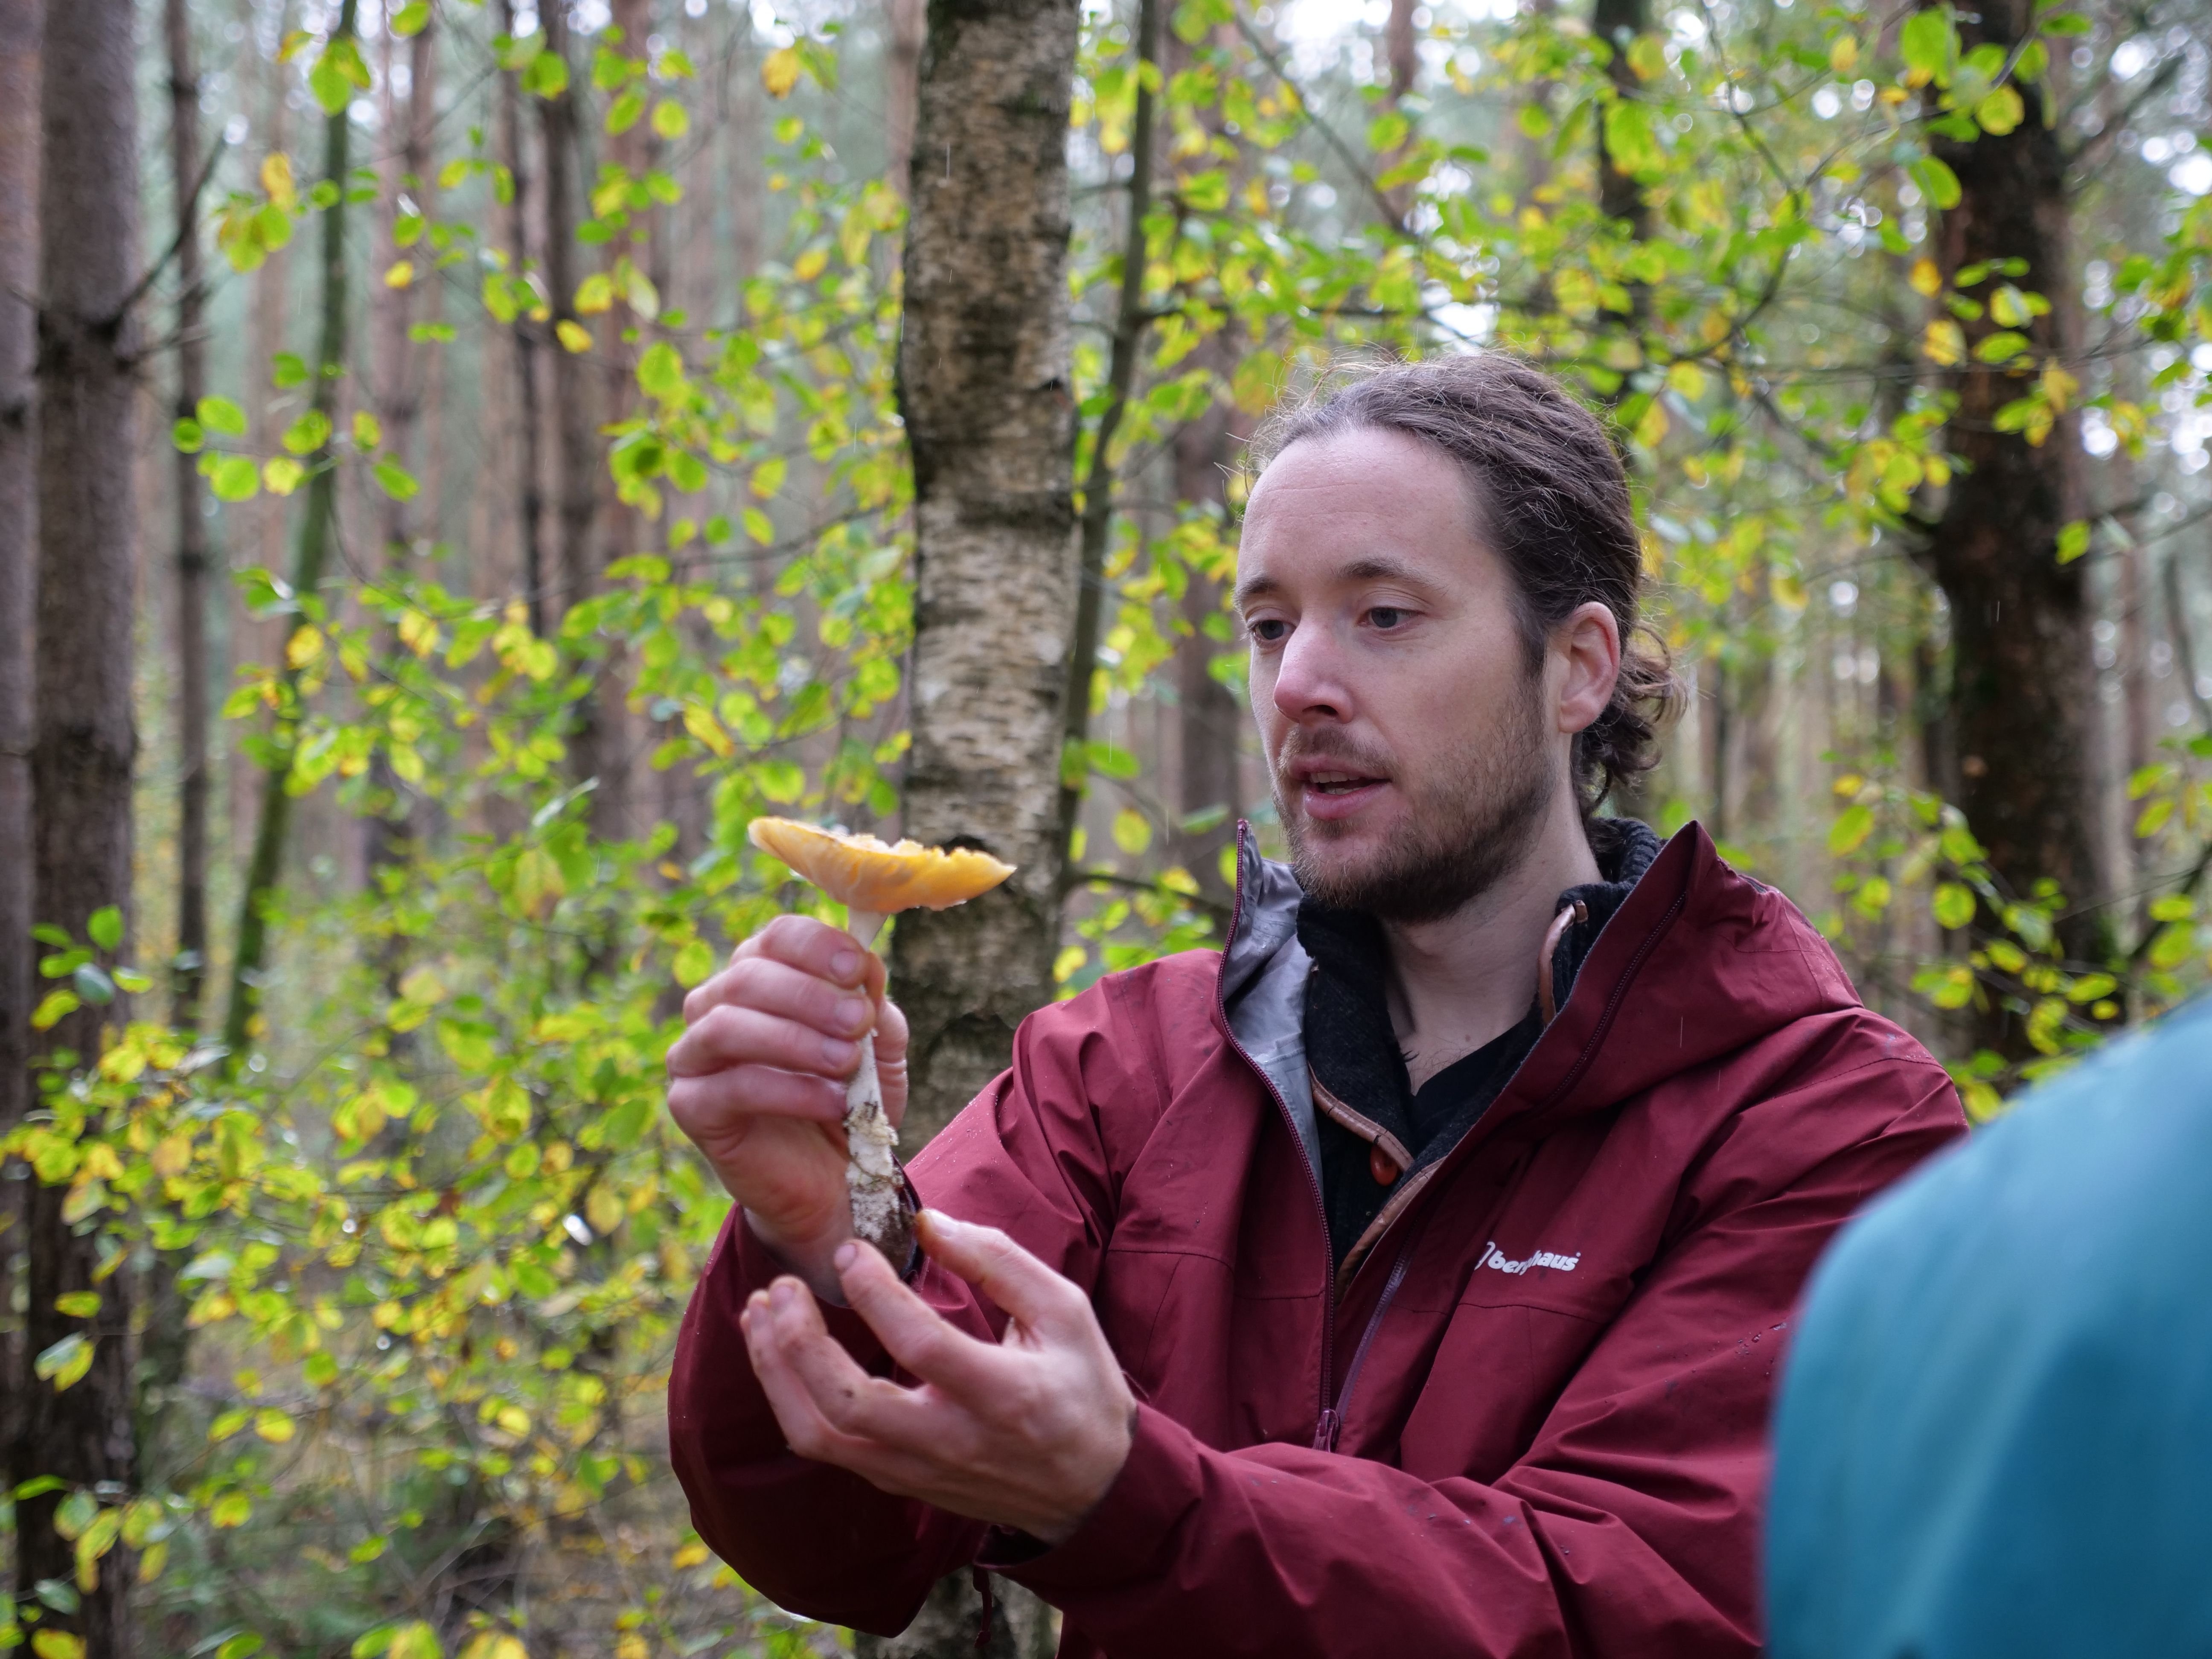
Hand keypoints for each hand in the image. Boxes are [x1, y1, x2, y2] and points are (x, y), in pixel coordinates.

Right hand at [666, 915, 909, 1294]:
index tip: (858, 969)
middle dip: (811, 996)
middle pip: (747, 976)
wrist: (836, 1179)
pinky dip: (788, 1090)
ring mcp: (694, 1056)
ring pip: (726, 1025)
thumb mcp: (879, 1048)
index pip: (776, 937)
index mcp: (761, 975)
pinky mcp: (691, 1107)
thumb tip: (866, 967)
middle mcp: (716, 1006)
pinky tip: (833, 1102)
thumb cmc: (851, 1099)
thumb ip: (874, 1007)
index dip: (816, 946)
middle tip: (859, 1023)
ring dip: (795, 1039)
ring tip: (847, 1060)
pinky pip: (730, 1087)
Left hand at [741, 1210, 1136, 1545]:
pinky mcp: (899, 1482)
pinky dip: (790, 1399)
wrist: (1091, 1488)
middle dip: (799, 1343)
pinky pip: (827, 1449)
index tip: (850, 1250)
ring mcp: (918, 1470)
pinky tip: (779, 1354)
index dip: (875, 1294)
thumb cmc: (1080, 1386)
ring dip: (777, 1373)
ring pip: (821, 1435)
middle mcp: (952, 1442)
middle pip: (849, 1405)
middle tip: (783, 1285)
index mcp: (1003, 1394)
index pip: (920, 1345)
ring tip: (759, 1313)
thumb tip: (928, 1221)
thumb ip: (998, 1260)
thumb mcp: (1063, 1311)